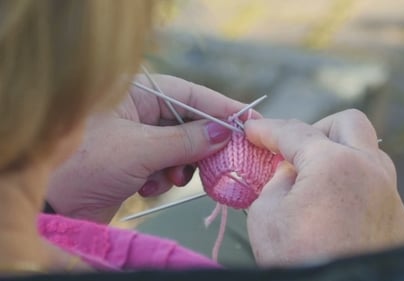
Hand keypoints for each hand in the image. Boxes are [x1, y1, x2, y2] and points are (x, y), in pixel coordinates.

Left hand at [46, 75, 249, 222]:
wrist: (51, 206)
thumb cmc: (85, 165)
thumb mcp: (140, 150)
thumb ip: (186, 140)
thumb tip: (223, 133)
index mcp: (135, 93)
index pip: (190, 94)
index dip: (222, 107)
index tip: (250, 119)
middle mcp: (138, 111)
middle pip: (189, 122)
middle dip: (202, 145)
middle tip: (223, 159)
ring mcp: (137, 138)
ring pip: (181, 148)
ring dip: (181, 166)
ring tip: (169, 178)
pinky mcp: (136, 163)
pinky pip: (167, 166)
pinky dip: (165, 178)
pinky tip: (148, 186)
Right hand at [245, 109, 403, 265]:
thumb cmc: (299, 259)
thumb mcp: (266, 214)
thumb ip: (276, 180)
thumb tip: (290, 172)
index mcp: (335, 164)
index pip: (296, 132)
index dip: (268, 129)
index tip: (253, 130)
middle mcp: (371, 171)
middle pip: (349, 123)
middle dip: (317, 128)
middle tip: (295, 148)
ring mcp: (390, 196)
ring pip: (369, 153)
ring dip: (341, 154)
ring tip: (315, 177)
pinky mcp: (398, 221)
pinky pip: (376, 186)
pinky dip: (354, 185)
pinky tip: (335, 207)